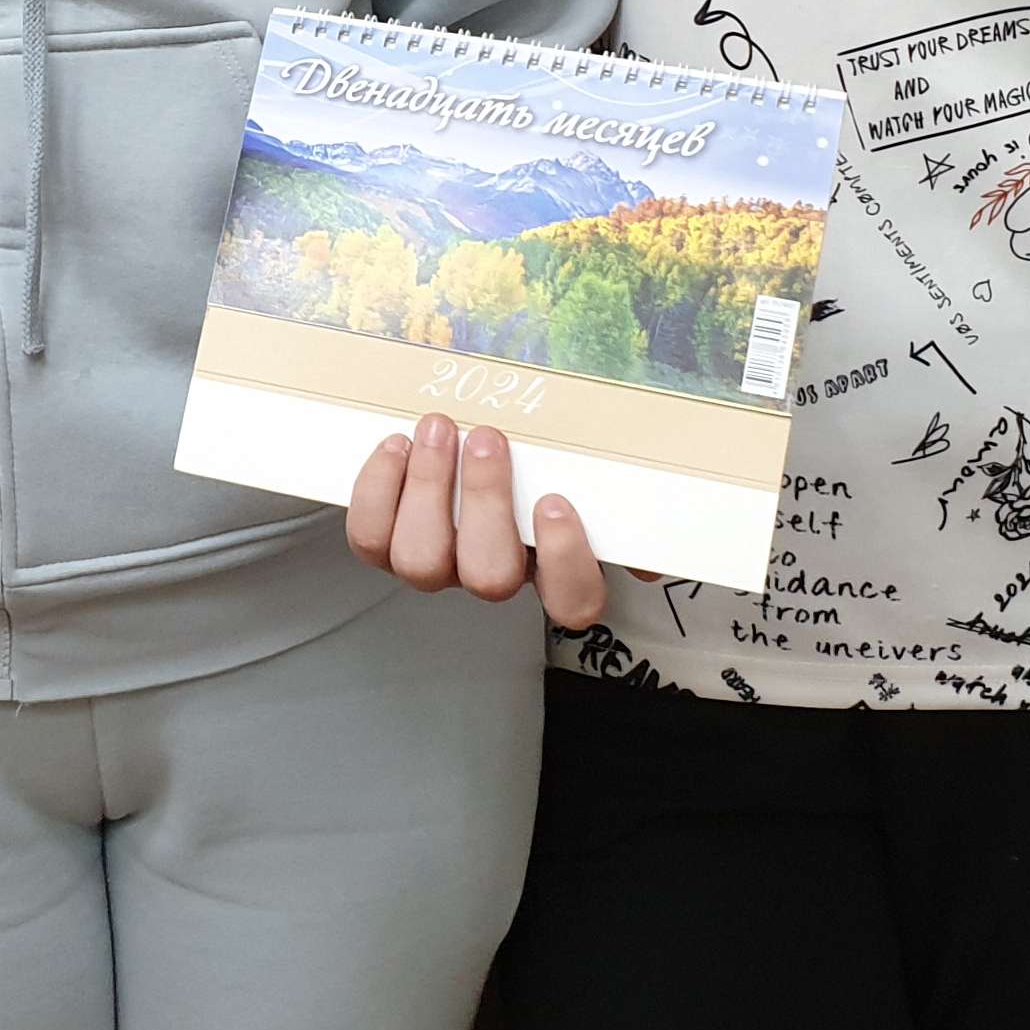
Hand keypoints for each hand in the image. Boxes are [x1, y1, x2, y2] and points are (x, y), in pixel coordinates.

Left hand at [347, 415, 609, 627]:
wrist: (471, 437)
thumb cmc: (547, 456)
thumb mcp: (599, 471)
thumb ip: (630, 493)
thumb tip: (660, 528)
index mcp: (557, 570)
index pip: (573, 601)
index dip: (563, 561)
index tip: (557, 501)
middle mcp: (497, 576)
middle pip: (488, 578)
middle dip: (484, 503)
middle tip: (488, 436)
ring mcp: (440, 565)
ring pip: (421, 562)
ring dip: (427, 490)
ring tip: (438, 428)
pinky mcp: (388, 542)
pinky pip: (369, 538)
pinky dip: (377, 490)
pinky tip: (396, 445)